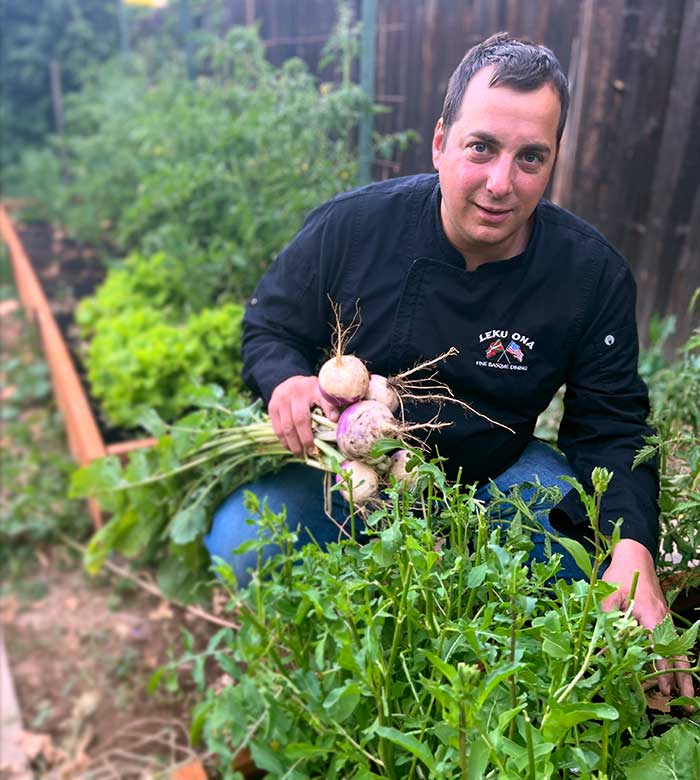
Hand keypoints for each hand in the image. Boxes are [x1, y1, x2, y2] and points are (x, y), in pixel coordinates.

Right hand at [268, 375, 339, 455]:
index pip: (323, 398)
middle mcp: (297, 392)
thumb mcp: (323, 394)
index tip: (334, 419)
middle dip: (306, 439)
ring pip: (286, 426)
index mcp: (314, 388)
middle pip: (300, 419)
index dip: (329, 408)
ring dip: (293, 444)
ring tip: (300, 454)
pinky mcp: (272, 407)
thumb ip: (330, 405)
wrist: (290, 383)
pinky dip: (284, 440)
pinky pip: (277, 428)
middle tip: (311, 452)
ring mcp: (282, 399)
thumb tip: (337, 421)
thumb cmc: (311, 392)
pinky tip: (290, 447)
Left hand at [602, 539, 694, 700]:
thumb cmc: (620, 575)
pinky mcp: (662, 619)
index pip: (658, 649)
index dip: (660, 670)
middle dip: (679, 679)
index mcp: (650, 615)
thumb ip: (605, 620)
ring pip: (677, 651)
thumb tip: (599, 647)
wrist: (635, 557)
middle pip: (675, 654)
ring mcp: (664, 620)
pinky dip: (676, 660)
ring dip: (682, 674)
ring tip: (687, 697)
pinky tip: (677, 675)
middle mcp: (662, 620)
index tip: (661, 689)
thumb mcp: (607, 595)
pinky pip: (672, 643)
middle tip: (682, 703)